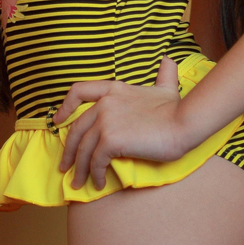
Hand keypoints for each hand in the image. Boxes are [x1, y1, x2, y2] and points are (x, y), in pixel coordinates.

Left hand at [53, 57, 186, 190]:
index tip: (58, 121)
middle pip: (76, 129)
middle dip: (69, 151)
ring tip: (79, 183)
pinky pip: (95, 161)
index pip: (78, 91)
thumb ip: (164, 74)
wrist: (185, 121)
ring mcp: (106, 121)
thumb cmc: (177, 109)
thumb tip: (169, 60)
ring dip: (79, 169)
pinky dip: (95, 174)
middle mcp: (105, 103)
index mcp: (113, 90)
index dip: (65, 107)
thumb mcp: (166, 87)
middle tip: (66, 167)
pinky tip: (99, 183)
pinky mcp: (110, 140)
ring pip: (83, 149)